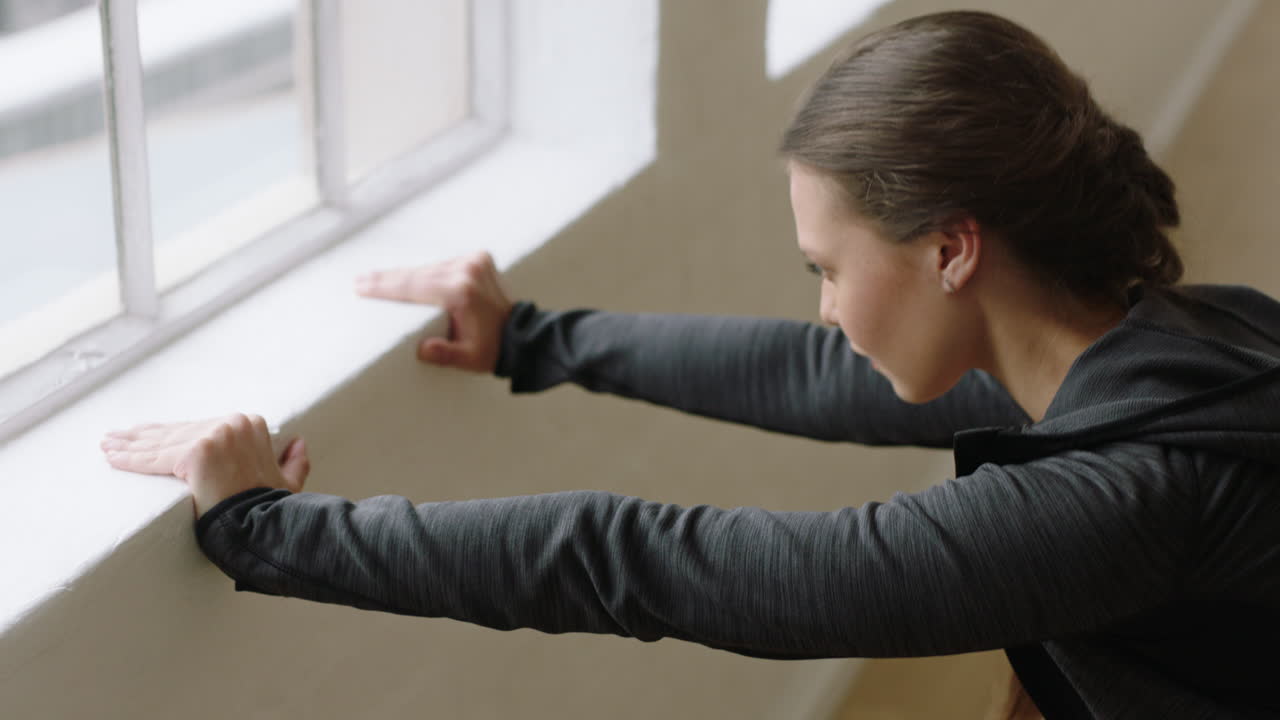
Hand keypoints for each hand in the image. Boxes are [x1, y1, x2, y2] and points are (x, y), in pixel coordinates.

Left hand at [100, 413, 309, 518]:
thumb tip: (299, 445)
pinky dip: (130, 459)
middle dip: (146, 436)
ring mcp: (214, 436)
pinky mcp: (196, 453)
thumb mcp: (288, 483)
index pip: (200, 428)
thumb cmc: (275, 510)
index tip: (149, 434)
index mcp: (252, 425)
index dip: (173, 432)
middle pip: (178, 431)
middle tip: (117, 438)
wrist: (269, 526)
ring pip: (162, 442)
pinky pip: (155, 458)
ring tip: (108, 445)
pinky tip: (112, 458)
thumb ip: (294, 463)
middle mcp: (233, 424)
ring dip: (131, 445)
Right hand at [354, 250, 513, 372]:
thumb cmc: (492, 350)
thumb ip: (445, 355)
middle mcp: (467, 271)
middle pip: (417, 274)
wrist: (522, 336)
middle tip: (360, 280)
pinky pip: (443, 265)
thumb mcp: (468, 359)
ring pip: (429, 268)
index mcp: (461, 292)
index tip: (362, 285)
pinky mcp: (479, 259)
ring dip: (406, 275)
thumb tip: (423, 350)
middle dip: (387, 279)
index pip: (413, 287)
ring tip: (377, 279)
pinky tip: (407, 277)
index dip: (384, 287)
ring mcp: (474, 262)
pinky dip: (426, 273)